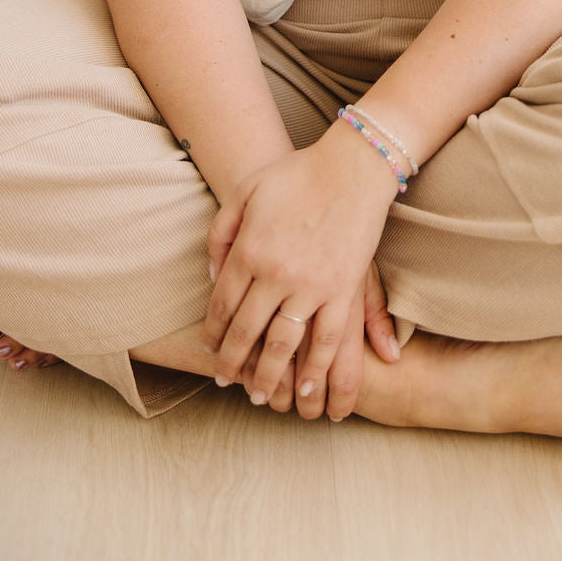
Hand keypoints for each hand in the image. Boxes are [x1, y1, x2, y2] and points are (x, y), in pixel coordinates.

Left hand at [203, 128, 400, 406]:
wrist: (352, 164)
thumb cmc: (297, 174)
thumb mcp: (245, 191)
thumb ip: (220, 232)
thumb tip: (212, 275)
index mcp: (249, 250)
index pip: (222, 304)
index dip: (213, 331)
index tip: (209, 348)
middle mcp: (275, 273)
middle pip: (246, 331)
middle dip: (232, 362)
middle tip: (225, 379)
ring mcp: (310, 284)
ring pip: (282, 344)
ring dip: (268, 376)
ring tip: (261, 396)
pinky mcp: (344, 289)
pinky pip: (326, 338)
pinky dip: (314, 368)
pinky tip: (307, 387)